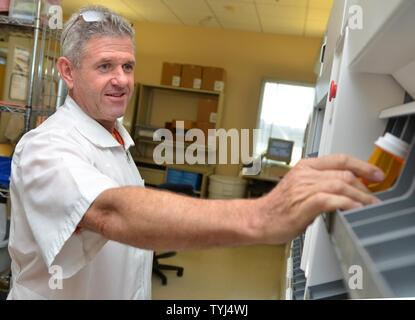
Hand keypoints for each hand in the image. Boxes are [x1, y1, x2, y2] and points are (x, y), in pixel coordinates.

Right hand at [256, 154, 384, 243]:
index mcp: (305, 167)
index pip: (339, 159)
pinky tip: (355, 210)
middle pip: (344, 173)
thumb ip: (318, 185)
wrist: (257, 218)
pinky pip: (332, 199)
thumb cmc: (277, 208)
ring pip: (341, 184)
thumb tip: (342, 192)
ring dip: (360, 197)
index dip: (362, 165)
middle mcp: (305, 174)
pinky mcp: (304, 203)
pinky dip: (347, 204)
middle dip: (364, 186)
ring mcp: (304, 188)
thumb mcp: (298, 188)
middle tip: (373, 198)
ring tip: (369, 206)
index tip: (375, 173)